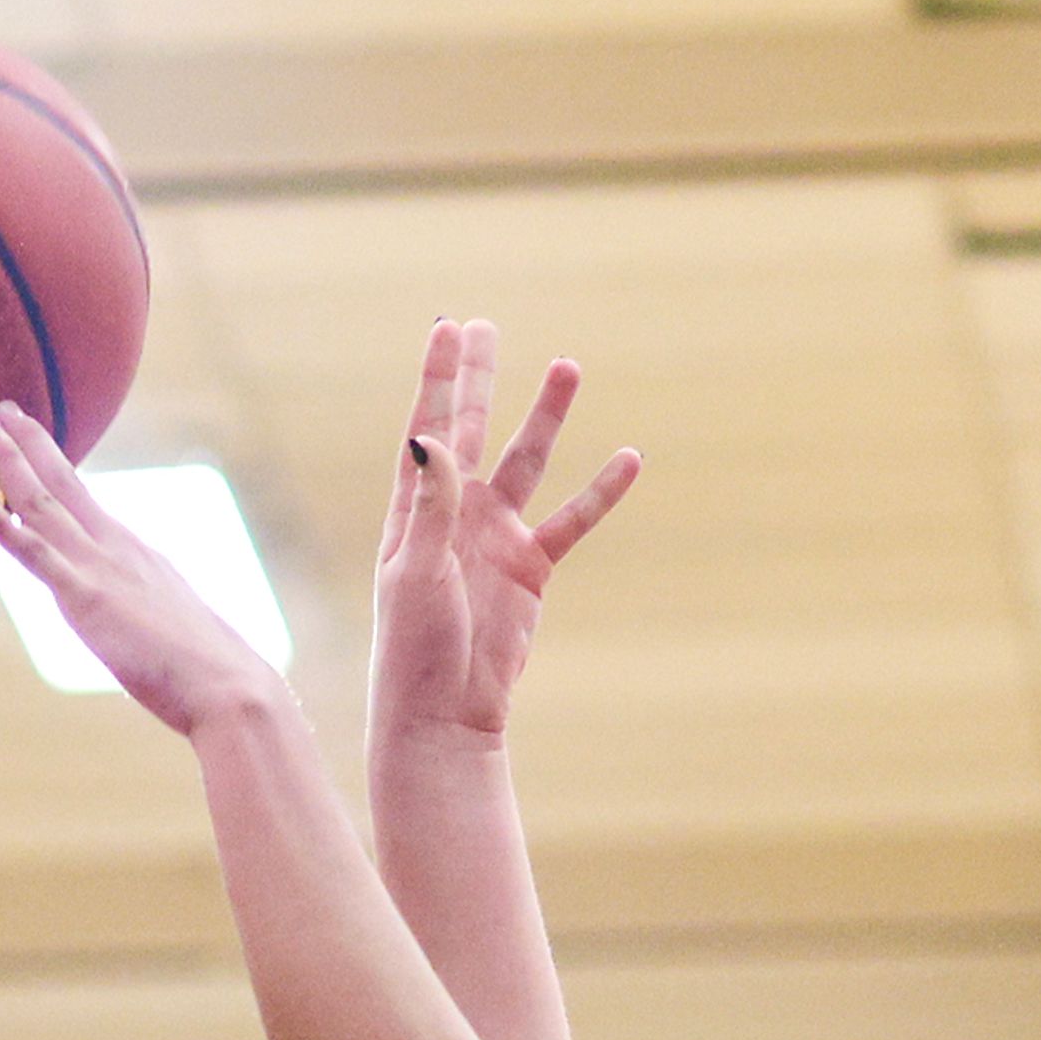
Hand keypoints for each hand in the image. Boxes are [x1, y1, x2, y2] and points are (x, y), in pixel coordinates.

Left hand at [0, 404, 288, 734]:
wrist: (227, 686)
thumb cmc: (207, 671)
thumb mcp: (170, 628)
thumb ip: (145, 613)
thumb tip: (143, 621)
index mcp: (134, 554)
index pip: (84, 501)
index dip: (53, 465)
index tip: (29, 435)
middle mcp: (115, 548)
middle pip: (62, 482)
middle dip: (27, 442)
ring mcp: (99, 568)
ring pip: (40, 501)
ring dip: (7, 458)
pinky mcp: (85, 597)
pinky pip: (32, 552)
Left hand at [373, 319, 640, 746]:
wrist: (445, 714)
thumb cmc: (412, 649)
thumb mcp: (416, 572)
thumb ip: (430, 505)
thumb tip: (428, 436)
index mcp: (414, 511)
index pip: (426, 429)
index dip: (436, 379)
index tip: (447, 327)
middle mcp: (455, 515)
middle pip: (470, 428)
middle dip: (478, 378)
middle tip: (485, 325)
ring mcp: (496, 538)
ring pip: (527, 462)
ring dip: (546, 417)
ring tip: (568, 365)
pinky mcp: (532, 569)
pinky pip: (573, 521)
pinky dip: (600, 492)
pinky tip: (627, 457)